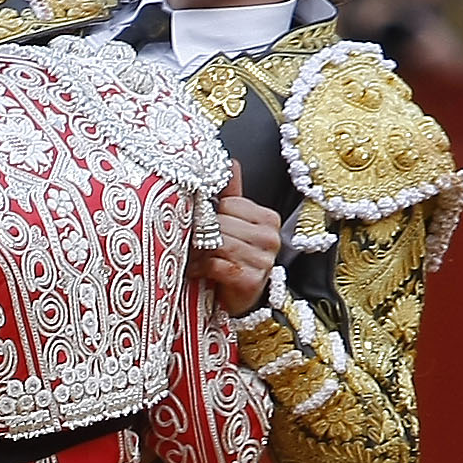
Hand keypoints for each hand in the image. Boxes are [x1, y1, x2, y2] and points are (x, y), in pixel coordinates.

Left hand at [192, 185, 282, 317]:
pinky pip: (217, 264)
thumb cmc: (235, 260)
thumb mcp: (235, 225)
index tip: (204, 227)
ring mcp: (263, 260)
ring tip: (194, 257)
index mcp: (267, 219)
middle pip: (222, 222)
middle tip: (193, 244)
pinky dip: (201, 267)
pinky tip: (197, 271)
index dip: (211, 215)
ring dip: (200, 251)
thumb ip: (232, 195)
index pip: (229, 204)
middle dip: (203, 234)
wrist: (240, 300)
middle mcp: (270, 238)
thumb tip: (230, 162)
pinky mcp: (251, 280)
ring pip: (218, 242)